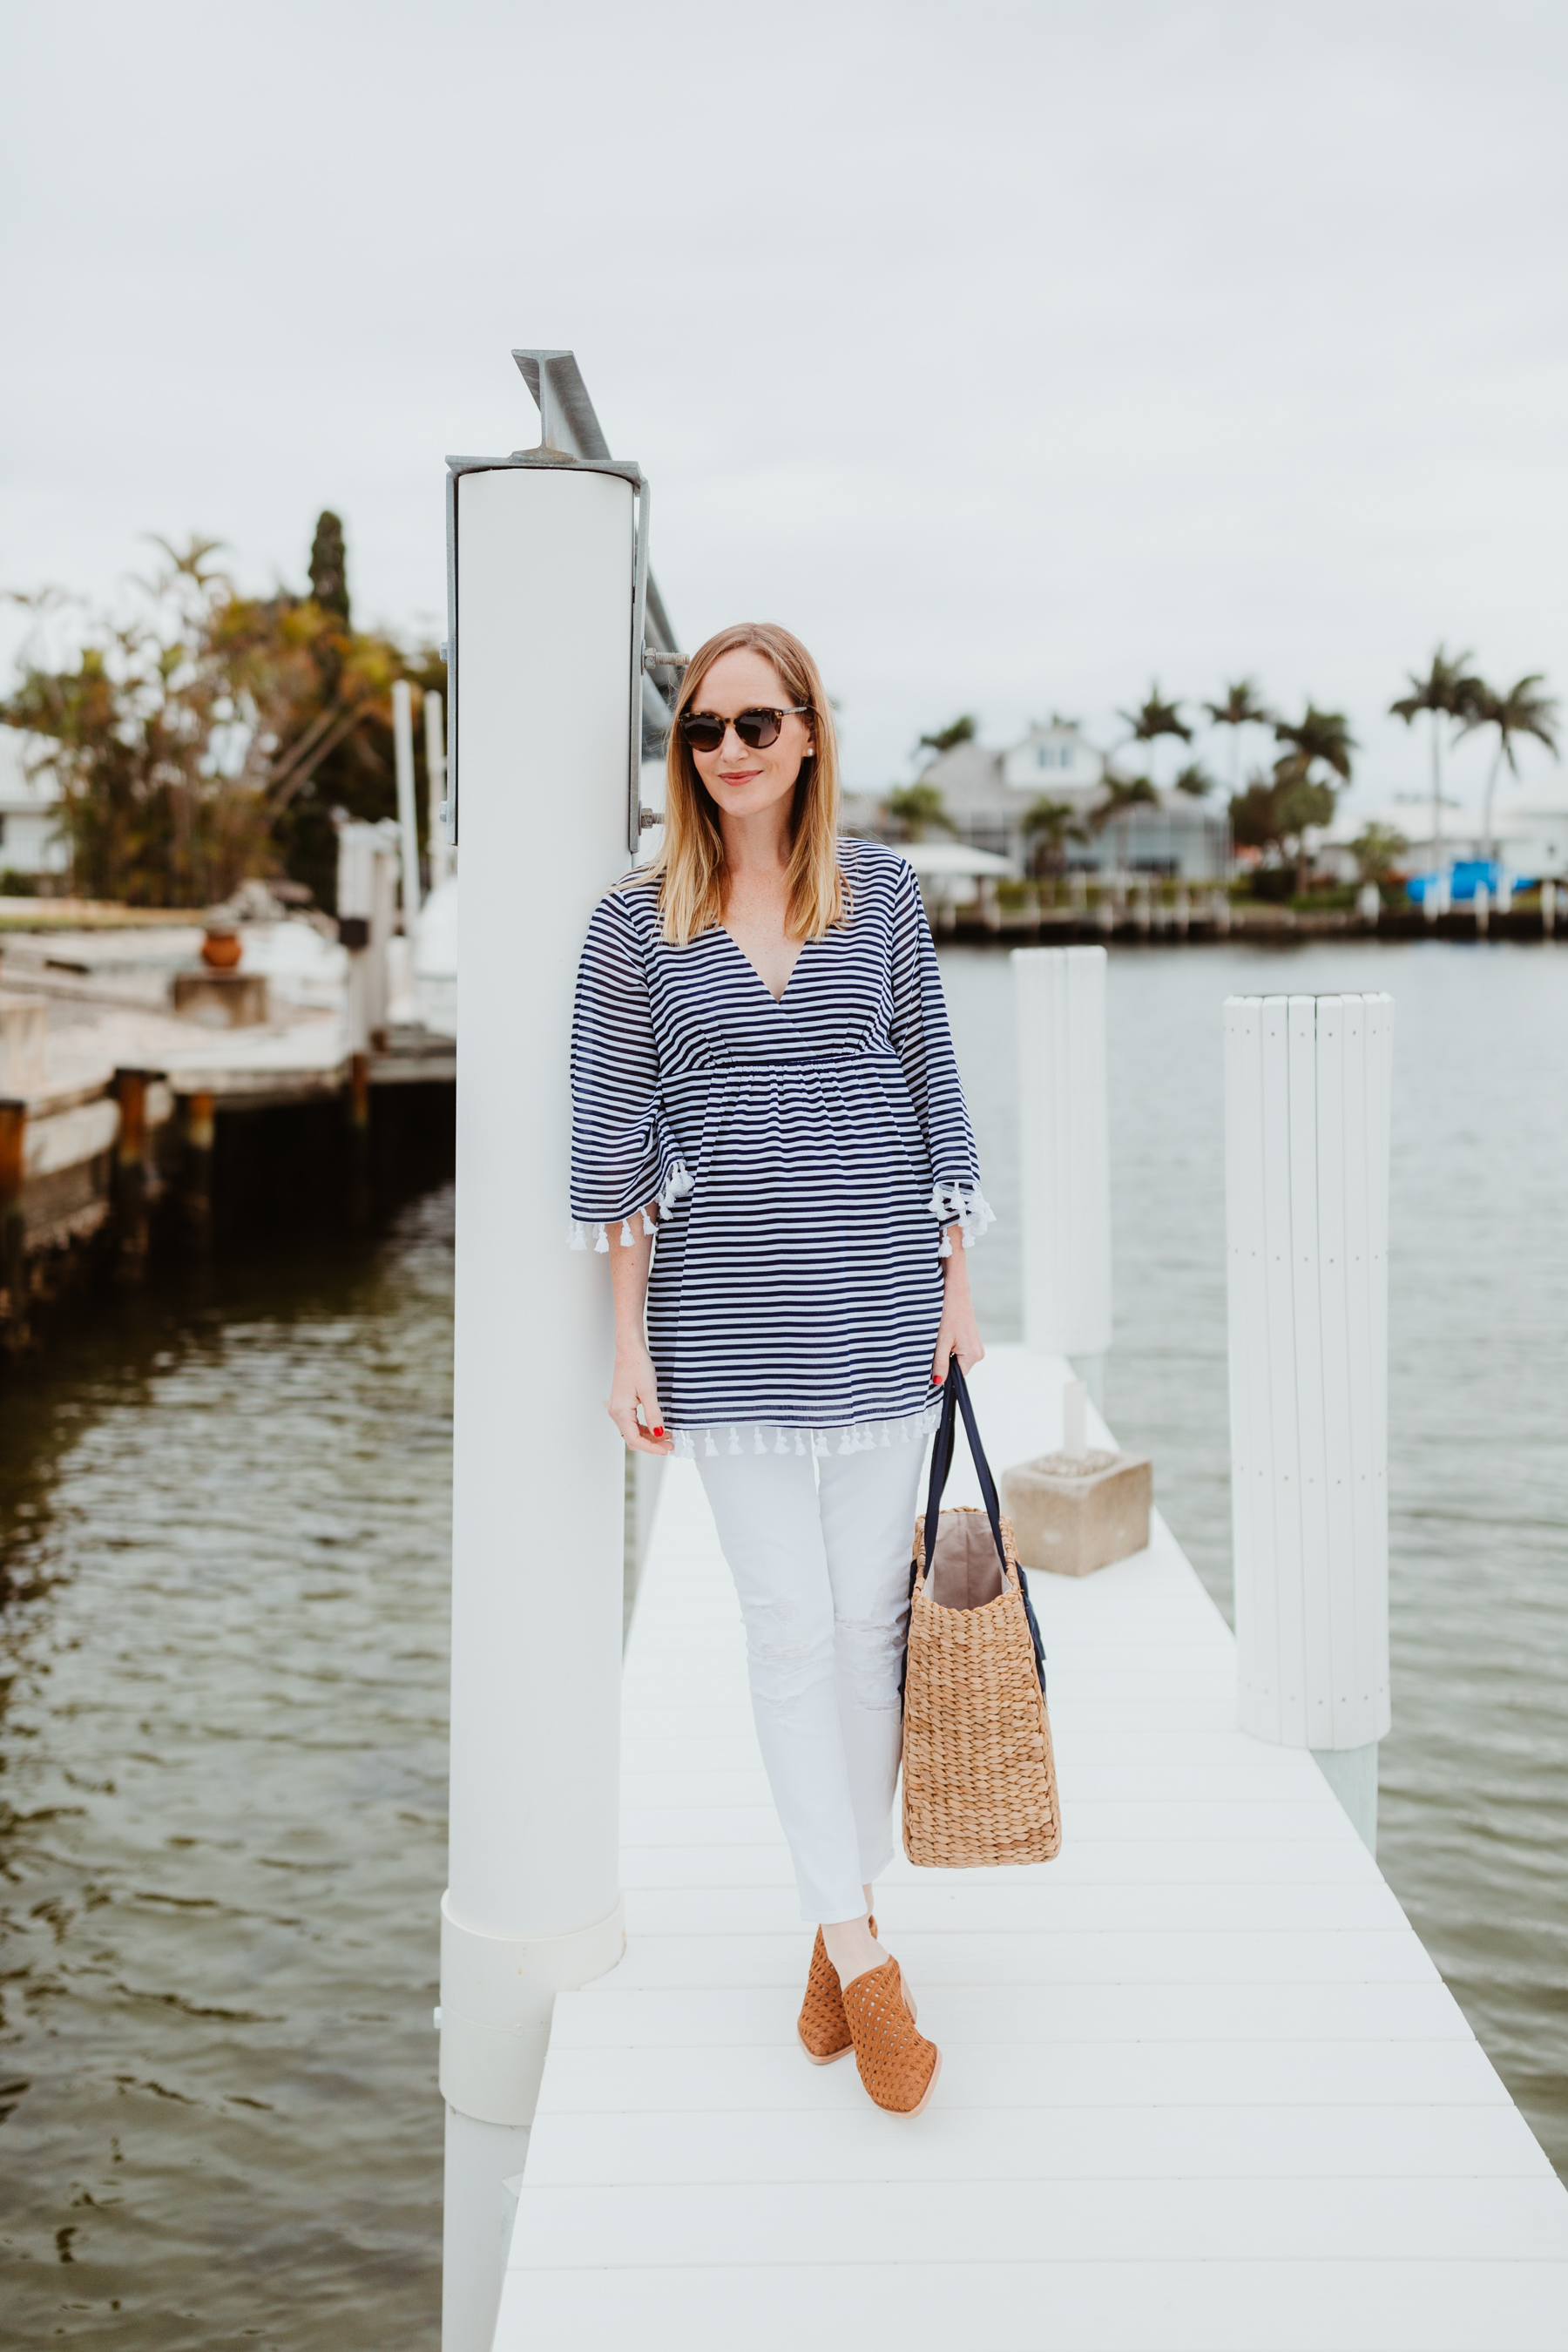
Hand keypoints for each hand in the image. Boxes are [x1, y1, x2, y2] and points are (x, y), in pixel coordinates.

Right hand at [607, 1341, 672, 1455]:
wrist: (629, 1351)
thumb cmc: (637, 1366)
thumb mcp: (649, 1392)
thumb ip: (653, 1415)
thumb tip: (659, 1433)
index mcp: (621, 1412)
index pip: (635, 1440)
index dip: (652, 1448)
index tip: (667, 1449)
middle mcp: (616, 1413)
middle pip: (633, 1439)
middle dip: (652, 1444)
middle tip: (671, 1445)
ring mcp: (617, 1410)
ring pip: (633, 1432)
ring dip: (649, 1437)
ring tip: (667, 1436)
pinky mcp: (622, 1405)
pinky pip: (632, 1423)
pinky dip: (645, 1428)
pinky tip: (658, 1427)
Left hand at [932, 1241, 983, 1384]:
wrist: (954, 1291)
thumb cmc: (948, 1314)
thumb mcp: (940, 1342)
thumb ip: (939, 1364)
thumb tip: (938, 1382)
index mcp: (972, 1356)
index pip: (956, 1377)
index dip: (942, 1374)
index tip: (930, 1367)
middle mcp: (978, 1353)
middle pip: (956, 1369)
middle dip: (943, 1362)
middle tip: (933, 1347)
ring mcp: (976, 1346)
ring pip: (956, 1359)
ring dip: (945, 1353)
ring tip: (940, 1338)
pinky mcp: (972, 1339)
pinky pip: (959, 1351)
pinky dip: (949, 1346)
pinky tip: (944, 1334)